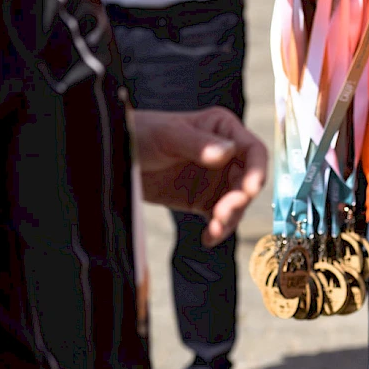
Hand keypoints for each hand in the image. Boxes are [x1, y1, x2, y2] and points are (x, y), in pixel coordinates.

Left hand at [131, 108, 267, 246]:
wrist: (111, 156)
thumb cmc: (139, 133)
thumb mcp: (168, 136)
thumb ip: (198, 144)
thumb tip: (228, 152)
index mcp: (223, 130)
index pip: (253, 150)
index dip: (257, 171)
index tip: (250, 190)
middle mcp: (225, 154)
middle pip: (247, 180)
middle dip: (239, 199)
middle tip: (223, 213)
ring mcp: (214, 179)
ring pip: (236, 202)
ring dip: (230, 217)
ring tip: (214, 229)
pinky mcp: (201, 200)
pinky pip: (218, 217)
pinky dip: (217, 229)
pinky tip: (208, 238)